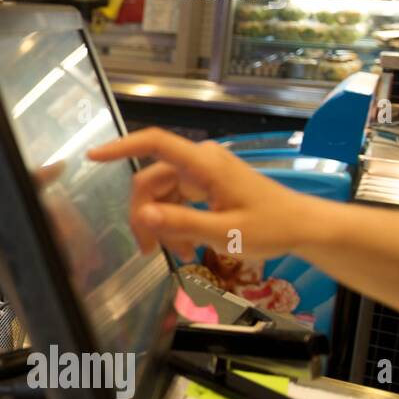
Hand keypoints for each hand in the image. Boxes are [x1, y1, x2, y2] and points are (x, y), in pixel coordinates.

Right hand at [86, 127, 312, 260]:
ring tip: (179, 254)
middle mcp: (200, 162)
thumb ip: (181, 223)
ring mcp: (203, 172)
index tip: (93, 156)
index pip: (154, 144)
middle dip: (145, 215)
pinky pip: (178, 200)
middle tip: (149, 251)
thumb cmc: (272, 227)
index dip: (121, 147)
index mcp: (204, 164)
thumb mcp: (225, 233)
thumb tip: (140, 214)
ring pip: (162, 194)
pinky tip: (187, 246)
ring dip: (163, 224)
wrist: (305, 228)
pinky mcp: (208, 184)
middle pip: (152, 181)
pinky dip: (176, 222)